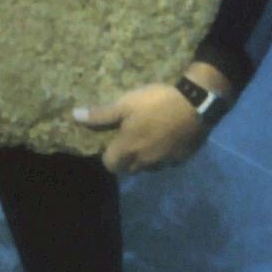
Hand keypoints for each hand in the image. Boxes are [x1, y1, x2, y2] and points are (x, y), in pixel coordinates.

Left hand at [72, 83, 205, 173]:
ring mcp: (165, 162)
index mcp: (128, 149)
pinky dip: (164, 154)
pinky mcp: (181, 159)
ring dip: (146, 157)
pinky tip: (168, 138)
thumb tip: (75, 116)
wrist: (197, 104)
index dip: (109, 155)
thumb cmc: (157, 103)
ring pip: (149, 167)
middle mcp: (145, 162)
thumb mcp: (126, 104)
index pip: (110, 165)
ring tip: (150, 137)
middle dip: (127, 158)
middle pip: (129, 168)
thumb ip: (101, 114)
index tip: (113, 141)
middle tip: (130, 138)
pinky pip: (167, 162)